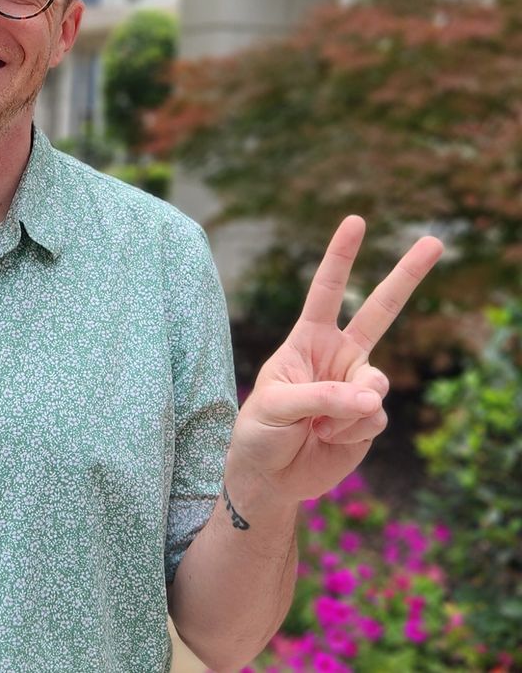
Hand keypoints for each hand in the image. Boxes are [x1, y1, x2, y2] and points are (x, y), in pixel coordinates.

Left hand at [228, 216, 443, 504]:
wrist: (271, 476)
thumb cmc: (261, 432)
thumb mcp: (277, 407)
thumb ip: (323, 396)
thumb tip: (373, 397)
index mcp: (307, 340)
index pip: (327, 291)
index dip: (341, 257)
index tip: (356, 221)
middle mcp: (337, 355)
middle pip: (380, 310)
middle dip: (407, 275)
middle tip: (436, 240)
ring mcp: (357, 385)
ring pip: (375, 383)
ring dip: (349, 407)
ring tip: (317, 426)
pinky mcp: (370, 417)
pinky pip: (375, 417)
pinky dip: (352, 430)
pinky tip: (329, 438)